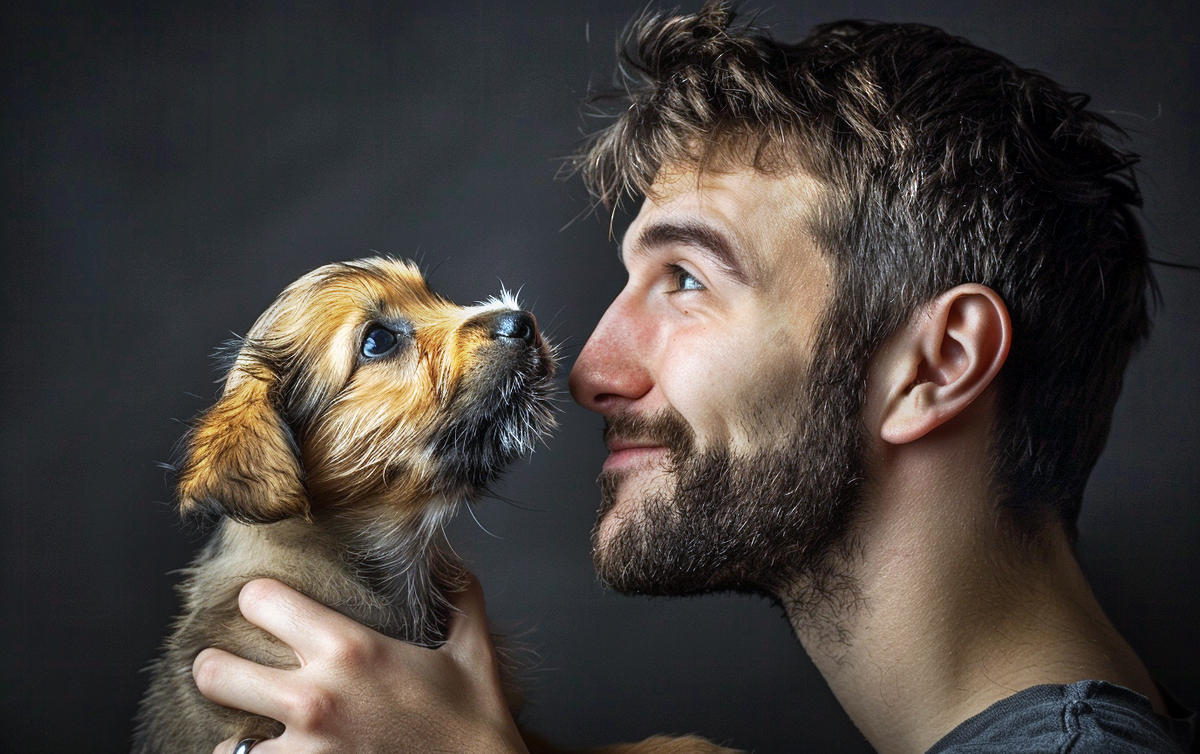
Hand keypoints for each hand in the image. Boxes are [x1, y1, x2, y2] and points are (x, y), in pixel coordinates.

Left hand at [192, 574, 527, 753]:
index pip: (260, 599)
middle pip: (212, 670)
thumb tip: (455, 563)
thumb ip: (460, 601)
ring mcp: (304, 749)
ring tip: (260, 732)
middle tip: (232, 673)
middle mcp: (315, 696)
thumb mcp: (473, 653)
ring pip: (224, 742)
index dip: (259, 601)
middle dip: (220, 669)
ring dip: (241, 738)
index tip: (266, 609)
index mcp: (350, 648)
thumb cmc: (474, 725)